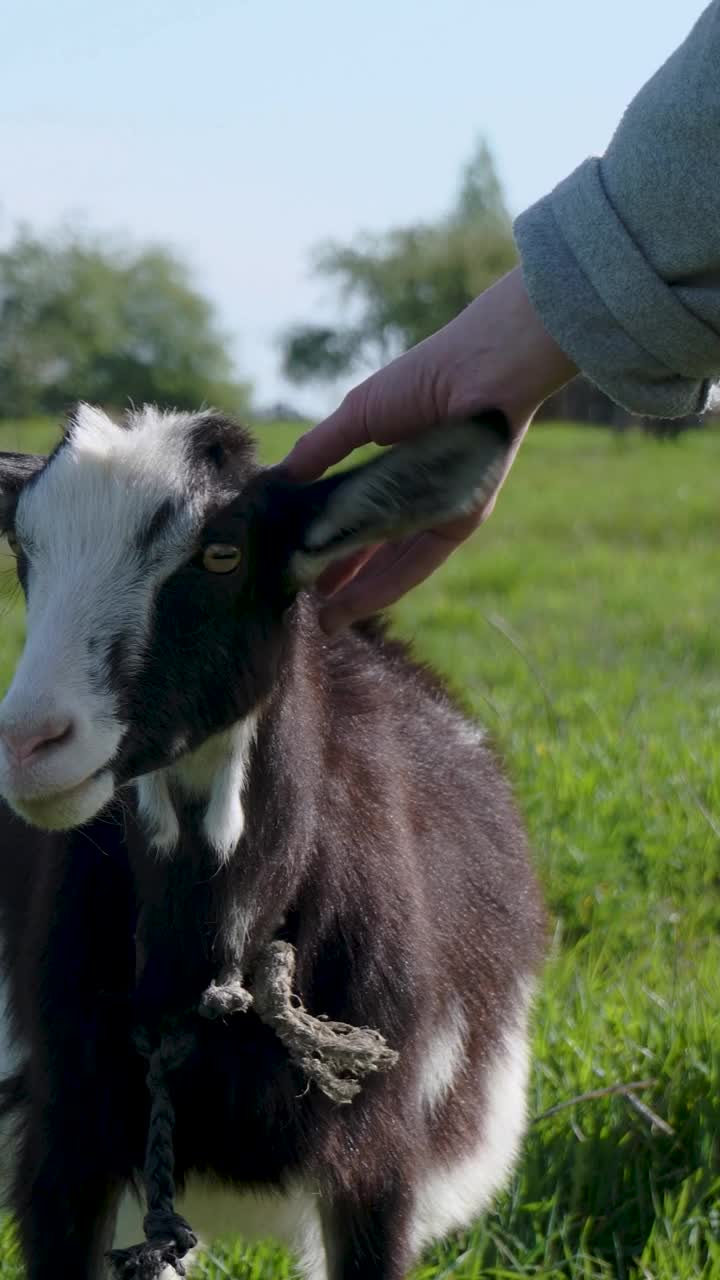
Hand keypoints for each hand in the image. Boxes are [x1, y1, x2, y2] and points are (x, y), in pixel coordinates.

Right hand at [282, 267, 575, 631]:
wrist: (481, 371)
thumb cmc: (421, 381)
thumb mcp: (358, 417)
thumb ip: (320, 451)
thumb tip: (278, 480)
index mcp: (391, 469)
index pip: (353, 516)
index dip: (324, 540)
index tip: (291, 561)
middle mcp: (414, 497)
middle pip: (370, 549)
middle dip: (336, 578)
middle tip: (300, 604)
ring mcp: (436, 513)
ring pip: (391, 567)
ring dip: (356, 596)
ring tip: (321, 621)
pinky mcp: (458, 524)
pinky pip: (416, 566)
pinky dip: (381, 588)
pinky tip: (349, 606)